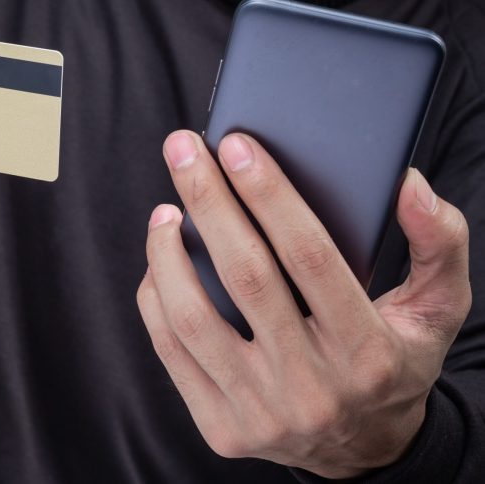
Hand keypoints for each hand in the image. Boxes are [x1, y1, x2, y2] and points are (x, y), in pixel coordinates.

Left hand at [137, 130, 471, 477]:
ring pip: (192, 318)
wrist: (364, 450)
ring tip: (166, 207)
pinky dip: (157, 297)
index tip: (236, 145)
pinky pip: (170, 351)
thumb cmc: (396, 360)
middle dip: (207, 201)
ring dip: (166, 252)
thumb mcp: (438, 308)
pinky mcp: (221, 429)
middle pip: (244, 276)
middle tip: (183, 150)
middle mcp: (313, 388)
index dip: (268, 195)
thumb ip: (439, 242)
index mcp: (369, 353)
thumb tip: (408, 182)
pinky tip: (159, 259)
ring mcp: (261, 413)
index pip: (309, 257)